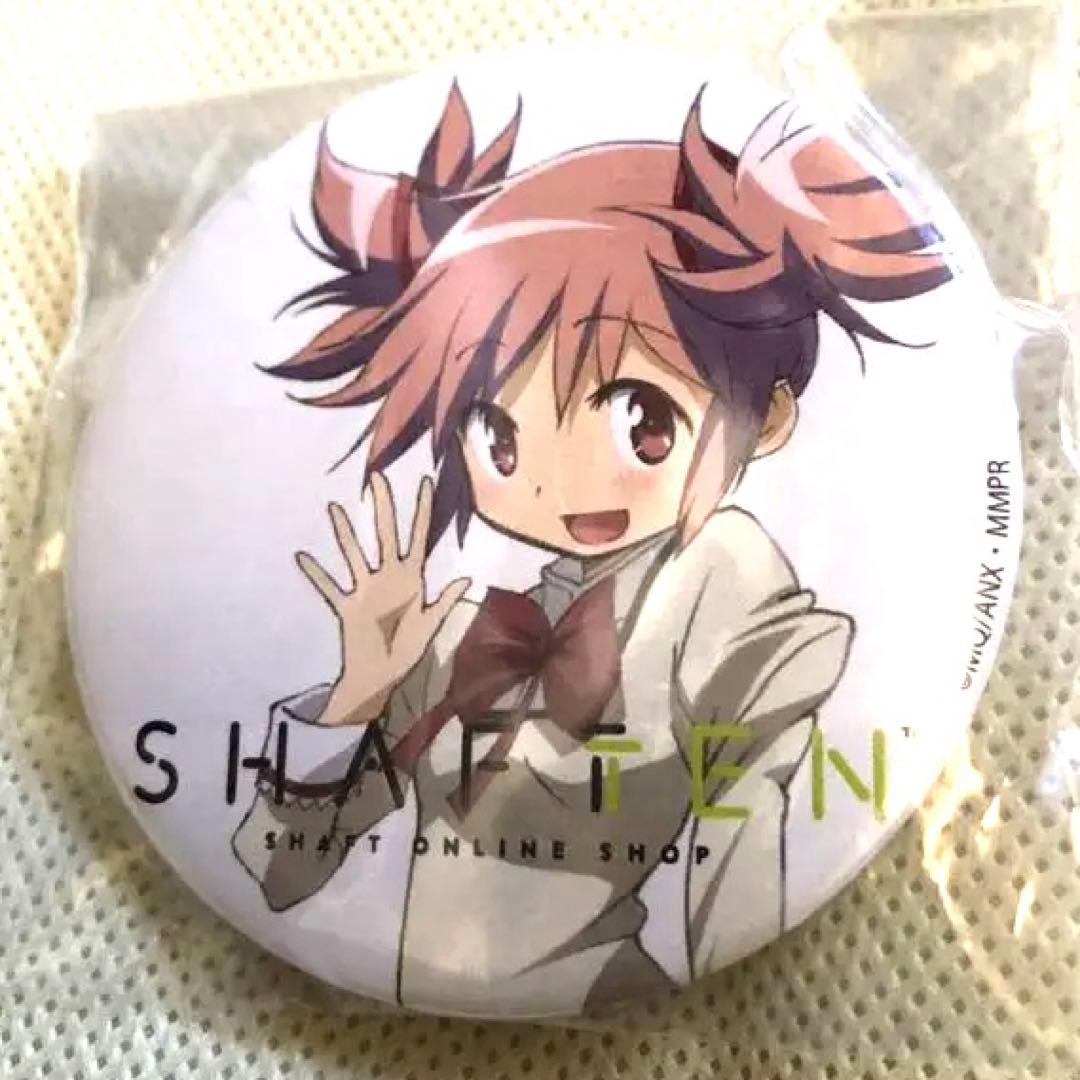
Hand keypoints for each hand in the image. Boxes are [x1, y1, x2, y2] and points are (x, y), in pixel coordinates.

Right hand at [295, 473, 469, 725]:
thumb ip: (447, 602)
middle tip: (379, 477)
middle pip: (385, 534)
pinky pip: (329, 587)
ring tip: (334, 508)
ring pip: (354, 554)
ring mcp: (365, 591)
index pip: (419, 537)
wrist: (381, 678)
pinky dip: (316, 574)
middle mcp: (387, 578)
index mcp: (412, 579)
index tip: (426, 482)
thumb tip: (468, 578)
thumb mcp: (432, 626)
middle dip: (384, 507)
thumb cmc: (407, 652)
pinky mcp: (346, 608)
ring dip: (344, 533)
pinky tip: (302, 557)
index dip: (423, 510)